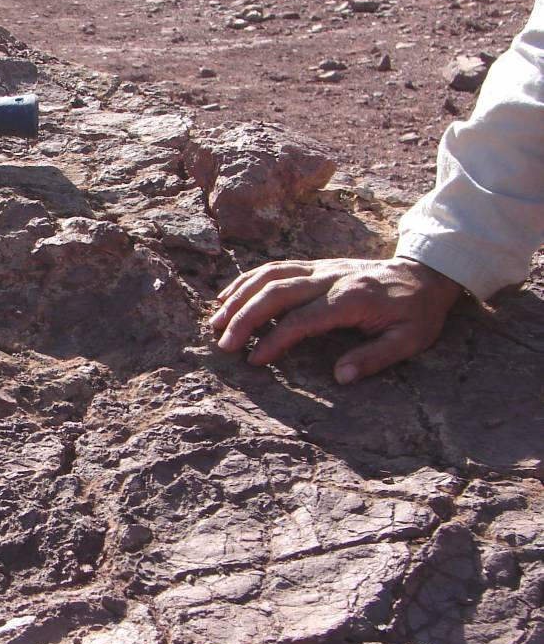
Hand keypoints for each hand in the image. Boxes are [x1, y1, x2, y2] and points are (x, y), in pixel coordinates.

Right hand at [209, 257, 464, 383]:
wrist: (427, 273)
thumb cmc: (418, 311)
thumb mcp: (410, 340)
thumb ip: (374, 358)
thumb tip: (340, 377)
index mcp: (350, 299)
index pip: (301, 320)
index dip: (274, 340)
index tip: (254, 361)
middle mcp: (329, 278)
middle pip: (275, 292)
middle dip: (244, 317)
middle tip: (223, 343)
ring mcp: (320, 268)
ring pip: (269, 275)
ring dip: (239, 297)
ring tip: (215, 321)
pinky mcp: (315, 265)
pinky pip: (274, 267)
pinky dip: (247, 280)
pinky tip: (229, 296)